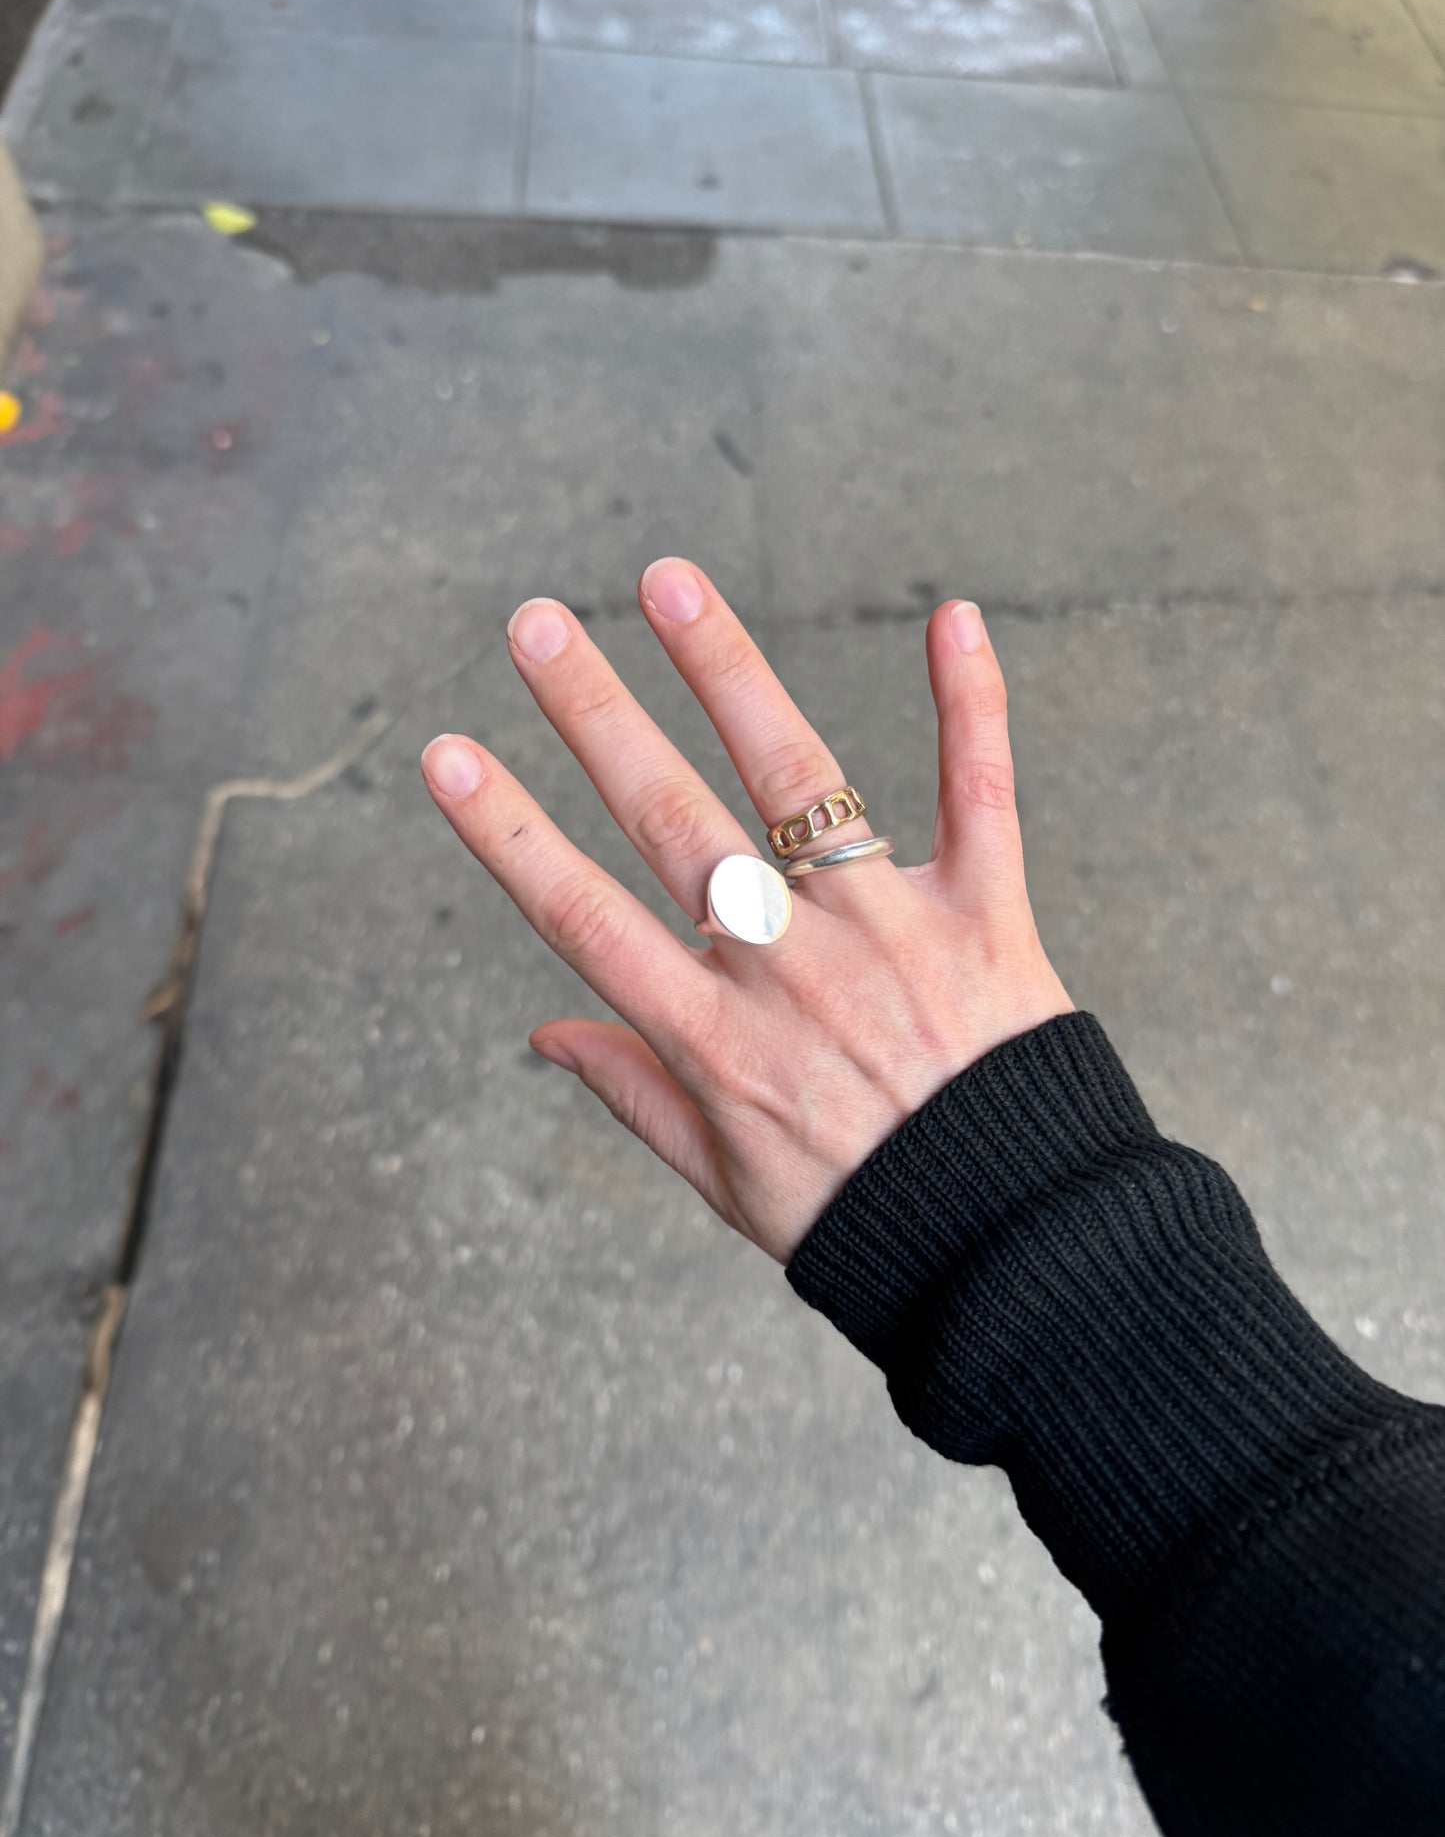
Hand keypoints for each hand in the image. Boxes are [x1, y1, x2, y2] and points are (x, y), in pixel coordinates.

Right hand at [421, 559, 1071, 1264]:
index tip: (446, 755)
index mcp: (714, 1037)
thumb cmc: (863, 1217)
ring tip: (669, 583)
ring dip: (728, 674)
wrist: (1018, 1253)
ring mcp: (888, 931)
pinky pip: (980, 792)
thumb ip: (635, 1093)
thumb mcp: (725, 1180)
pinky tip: (951, 615)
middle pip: (671, 822)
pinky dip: (970, 703)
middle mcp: (789, 968)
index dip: (507, 833)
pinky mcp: (985, 913)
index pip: (584, 915)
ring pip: (798, 780)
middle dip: (595, 716)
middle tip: (535, 626)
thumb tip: (544, 1030)